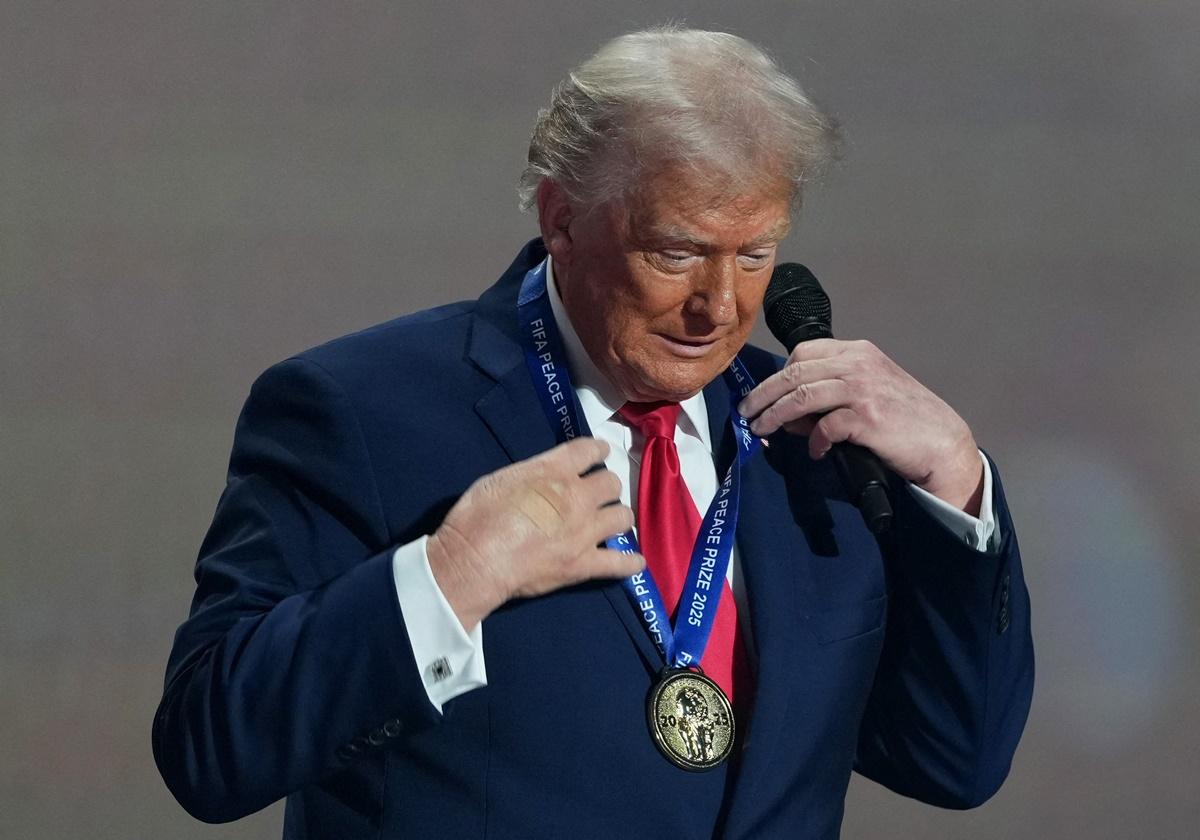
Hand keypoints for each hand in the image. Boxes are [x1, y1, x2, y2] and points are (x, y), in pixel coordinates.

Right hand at [426, 437, 642, 629]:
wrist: (475, 560)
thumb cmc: (477, 516)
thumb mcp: (500, 478)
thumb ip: (531, 474)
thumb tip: (543, 477)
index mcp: (554, 471)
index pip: (588, 451)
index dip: (598, 450)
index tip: (600, 453)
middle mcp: (578, 497)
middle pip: (611, 483)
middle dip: (606, 487)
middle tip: (597, 495)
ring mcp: (585, 532)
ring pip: (622, 517)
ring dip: (617, 517)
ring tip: (610, 523)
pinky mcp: (584, 564)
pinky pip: (620, 563)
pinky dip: (629, 563)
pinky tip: (635, 562)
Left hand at [738, 339, 983, 513]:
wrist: (942, 442)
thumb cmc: (903, 420)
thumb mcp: (867, 394)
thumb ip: (830, 396)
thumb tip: (787, 417)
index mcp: (858, 351)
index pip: (803, 353)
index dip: (777, 376)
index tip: (762, 396)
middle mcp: (858, 363)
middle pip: (794, 373)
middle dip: (763, 395)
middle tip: (746, 414)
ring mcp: (863, 388)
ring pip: (800, 396)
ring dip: (775, 416)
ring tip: (761, 431)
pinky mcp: (867, 417)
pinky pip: (824, 426)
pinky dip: (814, 441)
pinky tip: (817, 452)